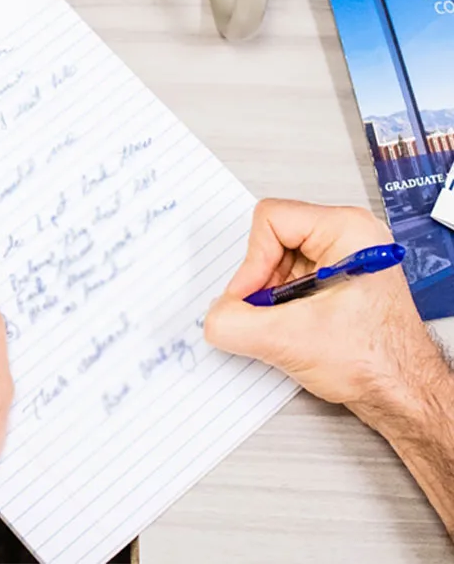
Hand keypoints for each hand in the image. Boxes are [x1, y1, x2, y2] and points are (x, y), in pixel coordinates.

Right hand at [204, 199, 445, 425]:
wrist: (403, 395)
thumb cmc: (378, 361)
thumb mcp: (289, 340)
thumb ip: (235, 324)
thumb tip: (213, 317)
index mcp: (347, 230)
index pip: (270, 220)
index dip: (252, 262)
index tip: (251, 297)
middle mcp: (348, 238)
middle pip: (271, 240)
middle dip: (261, 282)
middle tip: (267, 312)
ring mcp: (343, 259)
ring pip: (277, 261)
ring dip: (270, 297)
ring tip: (286, 324)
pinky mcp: (335, 281)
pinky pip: (288, 279)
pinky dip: (279, 305)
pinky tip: (293, 328)